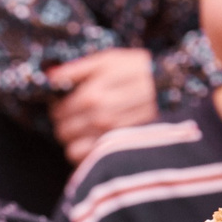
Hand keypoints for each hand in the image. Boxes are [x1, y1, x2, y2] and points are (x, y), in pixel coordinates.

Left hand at [49, 48, 158, 162]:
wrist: (173, 86)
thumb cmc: (138, 69)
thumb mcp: (107, 60)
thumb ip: (75, 69)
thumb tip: (49, 77)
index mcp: (91, 95)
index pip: (57, 112)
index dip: (58, 109)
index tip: (66, 105)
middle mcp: (99, 118)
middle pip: (63, 133)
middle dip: (65, 126)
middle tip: (75, 119)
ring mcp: (111, 136)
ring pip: (73, 151)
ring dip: (74, 143)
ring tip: (84, 133)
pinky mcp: (122, 148)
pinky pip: (93, 162)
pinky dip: (88, 156)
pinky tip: (95, 144)